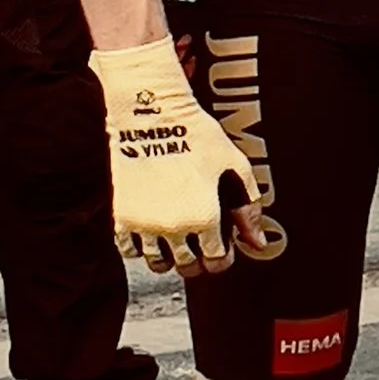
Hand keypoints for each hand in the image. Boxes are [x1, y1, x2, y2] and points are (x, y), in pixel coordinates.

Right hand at [91, 37, 267, 274]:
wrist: (151, 112)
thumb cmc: (197, 134)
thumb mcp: (234, 166)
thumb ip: (249, 207)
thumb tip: (257, 242)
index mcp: (206, 217)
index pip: (217, 262)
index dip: (223, 257)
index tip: (222, 247)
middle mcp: (174, 227)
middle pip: (188, 267)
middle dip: (198, 260)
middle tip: (199, 245)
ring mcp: (145, 224)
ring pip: (158, 264)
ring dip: (169, 257)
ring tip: (174, 241)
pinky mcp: (121, 216)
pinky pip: (130, 251)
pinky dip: (141, 248)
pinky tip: (151, 231)